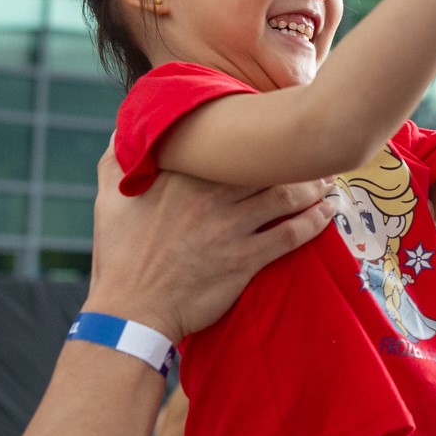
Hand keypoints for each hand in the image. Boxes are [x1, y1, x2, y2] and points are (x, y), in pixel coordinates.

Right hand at [86, 150, 334, 341]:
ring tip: (326, 179)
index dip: (257, 132)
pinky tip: (326, 214)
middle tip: (313, 152)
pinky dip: (314, 222)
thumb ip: (116, 157)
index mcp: (181, 174)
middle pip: (266, 164)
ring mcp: (229, 227)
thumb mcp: (108, 199)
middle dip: (294, 156)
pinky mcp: (244, 260)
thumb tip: (122, 127)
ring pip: (284, 195)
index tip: (273, 125)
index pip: (230, 141)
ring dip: (312, 186)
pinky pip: (291, 234)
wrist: (133, 311)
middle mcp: (209, 194)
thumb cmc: (119, 255)